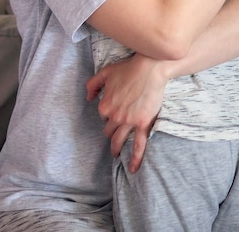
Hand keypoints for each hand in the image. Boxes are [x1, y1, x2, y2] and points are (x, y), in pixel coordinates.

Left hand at [86, 54, 166, 171]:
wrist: (150, 69)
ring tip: (116, 154)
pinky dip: (135, 159)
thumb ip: (93, 84)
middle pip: (109, 130)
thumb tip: (89, 98)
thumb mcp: (105, 72)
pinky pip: (138, 146)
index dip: (108, 114)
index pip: (103, 116)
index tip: (114, 111)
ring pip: (119, 140)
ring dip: (116, 149)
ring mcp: (129, 122)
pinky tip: (133, 169)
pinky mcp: (143, 124)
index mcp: (105, 105)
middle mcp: (115, 116)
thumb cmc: (129, 69)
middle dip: (110, 131)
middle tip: (114, 133)